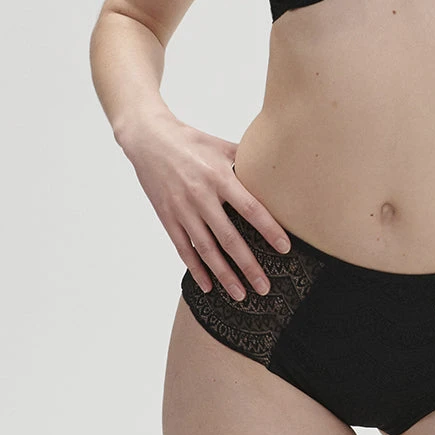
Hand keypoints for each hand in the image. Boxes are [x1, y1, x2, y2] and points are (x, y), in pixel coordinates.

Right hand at [119, 116, 291, 298]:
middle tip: (265, 287)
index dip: (269, 230)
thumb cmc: (191, 141)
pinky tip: (209, 286)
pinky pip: (184, 249)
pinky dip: (197, 269)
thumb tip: (276, 170)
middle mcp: (201, 196)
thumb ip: (247, 161)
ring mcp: (182, 210)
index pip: (251, 208)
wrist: (149, 140)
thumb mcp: (222, 146)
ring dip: (225, 275)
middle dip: (249, 265)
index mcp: (220, 177)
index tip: (285, 249)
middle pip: (230, 238)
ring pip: (207, 250)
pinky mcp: (168, 218)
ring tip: (241, 294)